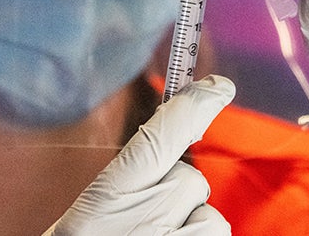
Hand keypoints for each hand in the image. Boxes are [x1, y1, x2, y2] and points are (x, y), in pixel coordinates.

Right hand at [43, 75, 234, 235]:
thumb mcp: (91, 217)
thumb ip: (130, 189)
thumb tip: (174, 166)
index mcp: (108, 197)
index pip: (157, 139)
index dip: (191, 107)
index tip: (217, 87)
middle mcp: (141, 218)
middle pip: (191, 181)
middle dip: (180, 198)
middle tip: (146, 223)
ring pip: (210, 218)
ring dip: (193, 230)